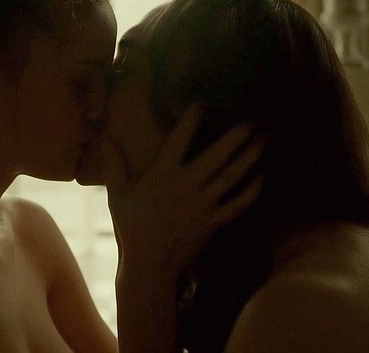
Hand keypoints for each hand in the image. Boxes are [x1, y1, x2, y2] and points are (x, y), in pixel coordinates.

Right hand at [103, 104, 264, 284]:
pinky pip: (237, 204)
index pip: (178, 140)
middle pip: (216, 156)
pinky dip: (251, 191)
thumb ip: (114, 165)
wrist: (149, 265)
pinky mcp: (214, 221)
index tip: (202, 102)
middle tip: (252, 121)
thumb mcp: (117, 195)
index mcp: (162, 175)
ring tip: (263, 140)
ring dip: (249, 157)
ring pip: (232, 176)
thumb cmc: (132, 228)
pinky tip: (262, 176)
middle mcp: (186, 185)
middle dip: (236, 137)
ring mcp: (203, 204)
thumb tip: (105, 139)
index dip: (191, 119)